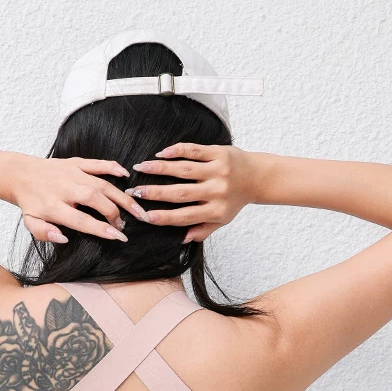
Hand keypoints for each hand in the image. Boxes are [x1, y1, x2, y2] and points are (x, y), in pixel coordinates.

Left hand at [7, 153, 149, 243]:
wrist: (20, 174)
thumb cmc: (30, 203)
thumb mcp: (30, 223)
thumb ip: (44, 233)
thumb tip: (63, 238)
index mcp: (53, 206)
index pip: (81, 220)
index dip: (101, 229)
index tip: (118, 237)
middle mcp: (64, 188)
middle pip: (95, 199)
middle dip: (114, 213)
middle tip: (124, 226)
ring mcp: (71, 173)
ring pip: (101, 184)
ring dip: (121, 197)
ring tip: (136, 210)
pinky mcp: (75, 162)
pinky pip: (96, 163)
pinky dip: (112, 167)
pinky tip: (126, 176)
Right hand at [125, 143, 262, 242]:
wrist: (257, 177)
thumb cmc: (234, 200)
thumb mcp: (221, 220)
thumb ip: (202, 230)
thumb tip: (181, 240)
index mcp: (216, 211)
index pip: (185, 216)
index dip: (164, 217)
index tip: (144, 216)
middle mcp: (217, 191)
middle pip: (181, 193)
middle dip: (155, 193)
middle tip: (134, 192)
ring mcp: (218, 170)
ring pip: (184, 169)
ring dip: (160, 168)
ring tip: (140, 168)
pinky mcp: (219, 153)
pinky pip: (195, 150)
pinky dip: (176, 151)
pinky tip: (160, 153)